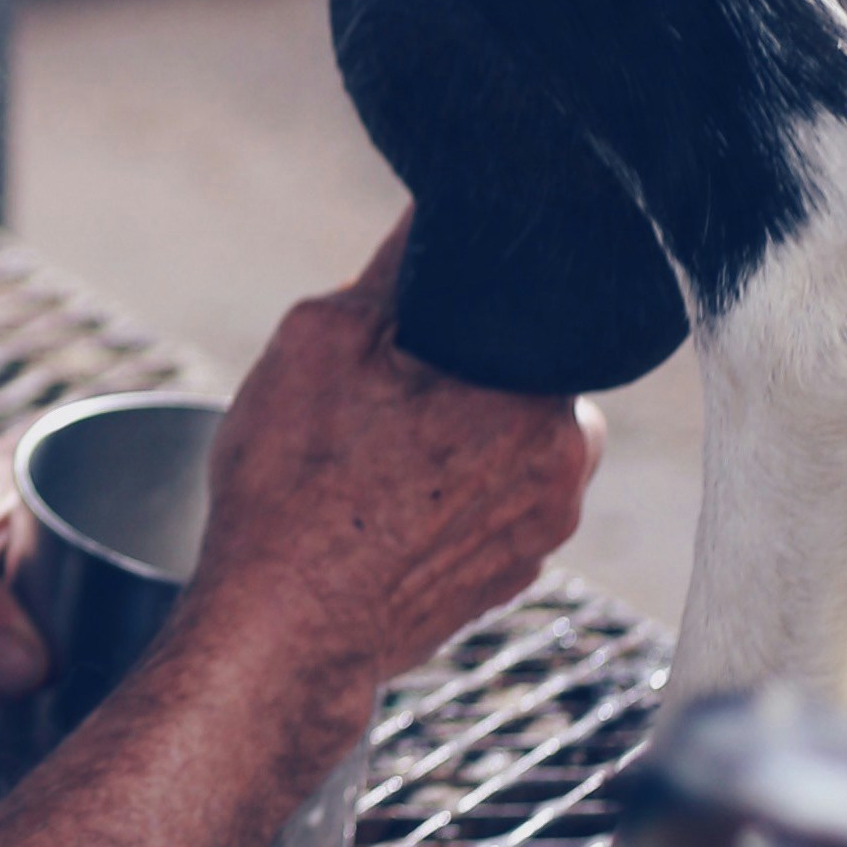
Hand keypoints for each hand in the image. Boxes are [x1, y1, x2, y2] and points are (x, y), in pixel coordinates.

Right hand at [181, 224, 597, 753]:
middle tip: (378, 387)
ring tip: (370, 455)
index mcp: (539, 401)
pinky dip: (444, 492)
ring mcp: (542, 535)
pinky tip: (377, 504)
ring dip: (452, 431)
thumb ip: (395, 266)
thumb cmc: (296, 491)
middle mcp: (565, 470)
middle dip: (458, 366)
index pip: (532, 309)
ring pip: (504, 439)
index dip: (468, 303)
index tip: (410, 321)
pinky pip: (488, 500)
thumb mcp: (324, 338)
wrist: (281, 636)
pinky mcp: (509, 578)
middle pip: (519, 372)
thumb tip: (438, 210)